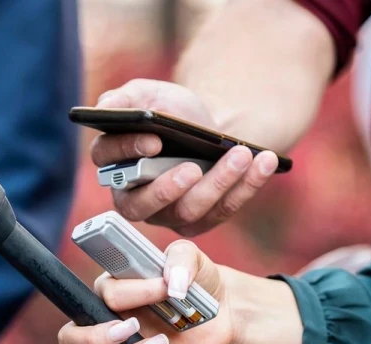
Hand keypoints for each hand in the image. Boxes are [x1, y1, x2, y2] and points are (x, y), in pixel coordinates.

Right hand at [57, 239, 301, 343]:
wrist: (221, 309)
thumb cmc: (195, 279)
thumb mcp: (190, 257)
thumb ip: (180, 259)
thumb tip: (173, 282)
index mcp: (110, 290)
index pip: (104, 294)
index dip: (133, 294)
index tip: (166, 288)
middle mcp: (105, 322)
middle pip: (70, 339)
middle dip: (94, 338)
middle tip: (131, 329)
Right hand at [92, 79, 279, 235]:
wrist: (210, 128)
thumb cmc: (173, 113)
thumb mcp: (149, 95)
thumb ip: (125, 99)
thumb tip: (107, 107)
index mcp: (114, 165)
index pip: (109, 165)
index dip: (128, 153)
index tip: (154, 140)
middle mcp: (135, 198)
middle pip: (143, 206)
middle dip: (168, 188)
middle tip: (192, 168)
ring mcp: (168, 214)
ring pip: (188, 210)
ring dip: (217, 183)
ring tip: (240, 154)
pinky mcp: (200, 221)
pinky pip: (223, 210)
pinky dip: (246, 186)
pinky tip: (263, 161)